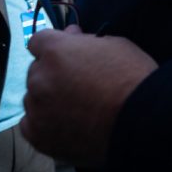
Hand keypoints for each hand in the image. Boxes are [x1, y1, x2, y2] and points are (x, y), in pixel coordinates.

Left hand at [21, 27, 157, 166]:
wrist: (140, 119)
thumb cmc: (133, 78)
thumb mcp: (114, 44)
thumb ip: (85, 41)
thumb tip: (72, 36)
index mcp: (56, 51)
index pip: (39, 41)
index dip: (55, 46)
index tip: (68, 52)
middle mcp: (40, 78)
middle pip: (37, 71)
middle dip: (53, 73)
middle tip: (79, 82)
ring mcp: (37, 108)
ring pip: (33, 98)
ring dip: (48, 98)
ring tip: (77, 107)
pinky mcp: (38, 136)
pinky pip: (30, 124)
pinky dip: (44, 122)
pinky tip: (66, 122)